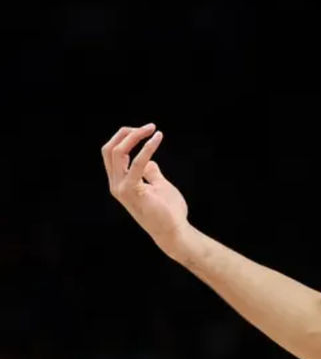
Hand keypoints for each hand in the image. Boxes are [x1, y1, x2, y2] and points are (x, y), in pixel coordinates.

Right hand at [102, 124, 190, 258]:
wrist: (173, 231)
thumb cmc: (169, 211)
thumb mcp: (159, 185)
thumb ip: (151, 173)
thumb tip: (149, 161)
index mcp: (120, 182)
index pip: (112, 153)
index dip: (126, 138)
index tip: (147, 131)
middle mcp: (116, 184)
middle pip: (109, 150)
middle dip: (126, 133)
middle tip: (148, 126)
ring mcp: (121, 188)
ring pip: (117, 153)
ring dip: (135, 136)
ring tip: (153, 129)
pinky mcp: (132, 191)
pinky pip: (136, 164)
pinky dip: (146, 148)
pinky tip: (157, 138)